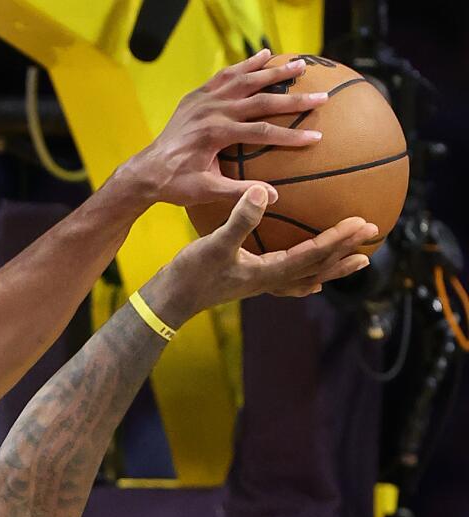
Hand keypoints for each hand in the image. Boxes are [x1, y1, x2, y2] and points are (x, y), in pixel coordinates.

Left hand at [128, 49, 326, 207]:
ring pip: (246, 79)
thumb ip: (238, 193)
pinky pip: (226, 75)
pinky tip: (265, 55)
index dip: (290, 136)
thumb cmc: (176, 186)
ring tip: (301, 64)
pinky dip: (247, 65)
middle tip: (321, 97)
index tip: (316, 138)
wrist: (146, 171)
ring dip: (274, 71)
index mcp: (216, 135)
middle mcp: (212, 111)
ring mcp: (204, 100)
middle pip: (261, 100)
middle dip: (293, 99)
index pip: (262, 133)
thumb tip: (272, 198)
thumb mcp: (206, 193)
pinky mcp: (198, 96)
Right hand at [148, 187, 375, 320]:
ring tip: (355, 260)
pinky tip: (310, 276)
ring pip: (307, 275)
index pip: (312, 254)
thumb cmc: (190, 275)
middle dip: (345, 253)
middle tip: (372, 235)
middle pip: (318, 268)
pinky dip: (306, 274)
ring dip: (332, 267)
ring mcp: (261, 284)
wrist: (169, 301)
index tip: (362, 222)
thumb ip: (240, 218)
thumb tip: (264, 190)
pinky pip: (288, 277)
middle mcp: (270, 281)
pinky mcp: (250, 281)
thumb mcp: (214, 244)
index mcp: (267, 272)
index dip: (338, 239)